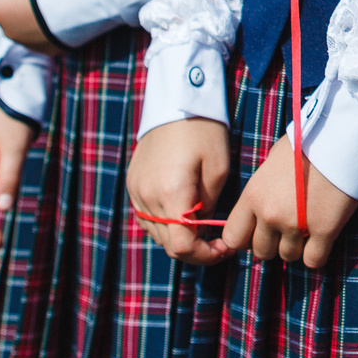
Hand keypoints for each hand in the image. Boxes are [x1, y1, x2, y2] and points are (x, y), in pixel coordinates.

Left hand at [0, 0, 57, 51]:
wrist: (71, 2)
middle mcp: (6, 30)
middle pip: (11, 15)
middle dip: (22, 7)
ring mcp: (26, 42)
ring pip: (27, 29)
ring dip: (35, 20)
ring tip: (55, 5)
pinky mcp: (45, 50)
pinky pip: (44, 39)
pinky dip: (49, 31)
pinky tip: (62, 19)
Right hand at [126, 117, 234, 264]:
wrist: (176, 101)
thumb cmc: (204, 131)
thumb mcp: (218, 169)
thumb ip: (209, 206)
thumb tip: (202, 228)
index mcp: (171, 193)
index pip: (182, 246)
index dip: (205, 256)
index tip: (224, 249)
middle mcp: (147, 196)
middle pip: (168, 244)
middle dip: (195, 250)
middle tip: (218, 242)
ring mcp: (136, 191)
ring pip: (156, 234)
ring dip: (179, 237)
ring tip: (203, 226)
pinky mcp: (133, 184)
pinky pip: (147, 217)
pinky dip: (165, 223)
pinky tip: (184, 212)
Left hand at [221, 132, 357, 268]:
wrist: (341, 138)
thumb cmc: (306, 144)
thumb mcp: (271, 164)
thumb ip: (260, 191)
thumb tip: (257, 211)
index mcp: (252, 196)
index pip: (233, 238)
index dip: (246, 239)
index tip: (259, 233)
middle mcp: (269, 214)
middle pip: (261, 252)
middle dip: (274, 244)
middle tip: (288, 229)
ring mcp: (295, 225)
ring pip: (287, 257)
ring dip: (297, 247)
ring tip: (307, 228)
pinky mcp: (324, 231)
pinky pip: (313, 261)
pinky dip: (316, 254)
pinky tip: (322, 239)